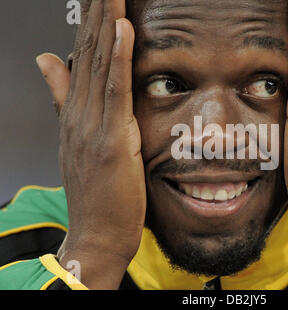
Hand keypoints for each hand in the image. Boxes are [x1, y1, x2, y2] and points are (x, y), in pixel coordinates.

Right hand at [36, 0, 145, 288]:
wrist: (96, 234)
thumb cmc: (96, 191)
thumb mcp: (78, 139)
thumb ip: (64, 97)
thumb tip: (47, 60)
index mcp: (75, 111)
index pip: (83, 54)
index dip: (91, 20)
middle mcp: (79, 113)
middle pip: (89, 51)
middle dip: (98, 11)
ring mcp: (92, 126)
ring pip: (101, 64)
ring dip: (107, 22)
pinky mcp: (110, 140)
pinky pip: (115, 92)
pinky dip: (119, 59)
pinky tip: (123, 29)